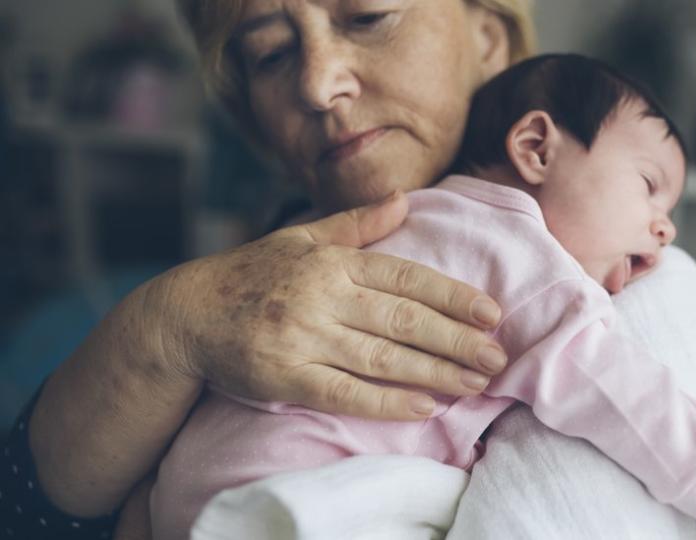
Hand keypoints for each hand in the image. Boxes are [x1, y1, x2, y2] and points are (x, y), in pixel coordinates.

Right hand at [162, 191, 506, 419]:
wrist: (186, 313)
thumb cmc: (252, 273)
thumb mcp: (302, 237)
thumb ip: (357, 223)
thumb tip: (405, 200)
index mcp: (332, 260)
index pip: (406, 277)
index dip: (452, 295)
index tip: (492, 312)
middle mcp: (322, 295)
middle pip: (403, 318)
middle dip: (456, 339)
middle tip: (498, 356)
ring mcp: (302, 336)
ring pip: (382, 356)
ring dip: (435, 371)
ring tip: (476, 383)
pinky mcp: (284, 375)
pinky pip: (344, 392)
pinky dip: (386, 400)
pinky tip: (426, 406)